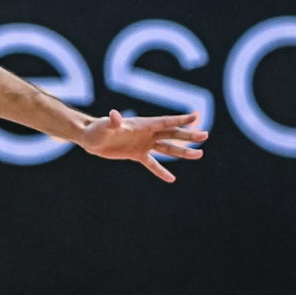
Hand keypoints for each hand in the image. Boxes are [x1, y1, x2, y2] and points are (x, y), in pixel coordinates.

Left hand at [75, 110, 207, 182]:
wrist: (90, 138)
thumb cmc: (97, 129)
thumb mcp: (106, 126)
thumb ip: (113, 122)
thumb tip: (115, 115)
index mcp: (142, 125)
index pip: (165, 122)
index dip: (180, 120)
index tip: (196, 117)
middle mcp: (146, 134)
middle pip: (172, 135)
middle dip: (188, 135)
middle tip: (205, 135)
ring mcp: (143, 144)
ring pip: (167, 149)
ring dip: (182, 152)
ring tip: (199, 154)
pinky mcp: (136, 155)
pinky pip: (152, 164)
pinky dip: (161, 171)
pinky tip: (172, 179)